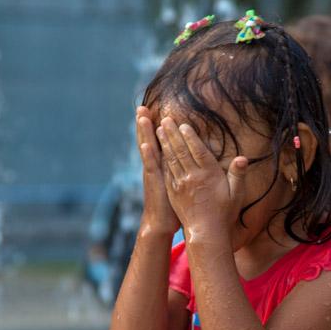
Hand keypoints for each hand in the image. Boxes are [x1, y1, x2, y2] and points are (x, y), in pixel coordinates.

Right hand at [136, 107, 179, 235]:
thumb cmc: (173, 204)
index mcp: (162, 164)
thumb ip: (182, 169)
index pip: (158, 142)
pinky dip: (148, 155)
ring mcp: (153, 173)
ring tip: (141, 115)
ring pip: (148, 148)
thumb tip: (189, 159)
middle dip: (146, 124)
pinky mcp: (154, 183)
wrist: (160, 223)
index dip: (156, 127)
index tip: (156, 110)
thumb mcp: (178, 184)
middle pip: (149, 140)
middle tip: (141, 106)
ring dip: (144, 132)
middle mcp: (154, 166)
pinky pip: (151, 166)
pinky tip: (146, 144)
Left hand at [156, 117, 247, 239]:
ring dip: (165, 143)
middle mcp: (192, 177)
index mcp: (208, 175)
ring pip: (171, 159)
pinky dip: (162, 159)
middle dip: (173, 133)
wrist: (206, 233)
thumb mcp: (236, 194)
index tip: (183, 124)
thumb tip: (242, 158)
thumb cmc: (224, 213)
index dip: (190, 136)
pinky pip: (167, 172)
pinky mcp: (173, 192)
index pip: (197, 150)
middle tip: (166, 118)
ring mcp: (180, 184)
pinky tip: (159, 151)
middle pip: (181, 150)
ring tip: (160, 129)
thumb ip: (238, 174)